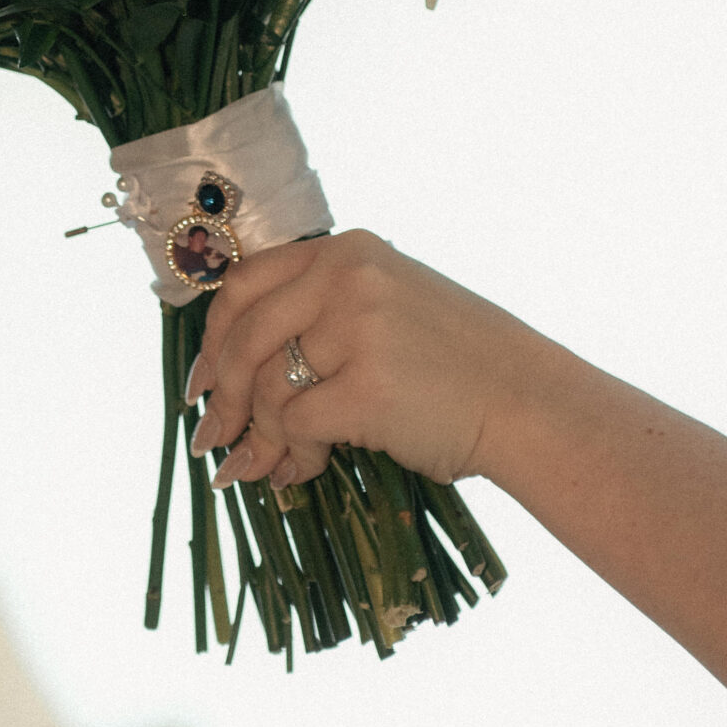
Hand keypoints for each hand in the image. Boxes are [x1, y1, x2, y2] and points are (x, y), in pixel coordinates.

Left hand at [187, 228, 547, 490]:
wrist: (528, 404)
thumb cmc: (460, 366)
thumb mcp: (390, 308)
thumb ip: (322, 317)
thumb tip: (229, 373)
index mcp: (349, 251)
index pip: (246, 283)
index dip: (212, 337)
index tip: (198, 382)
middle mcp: (348, 277)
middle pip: (244, 335)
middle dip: (218, 395)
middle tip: (211, 438)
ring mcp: (358, 329)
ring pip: (264, 385)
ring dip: (255, 437)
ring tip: (256, 469)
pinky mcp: (366, 389)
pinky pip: (295, 425)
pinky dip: (291, 456)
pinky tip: (300, 475)